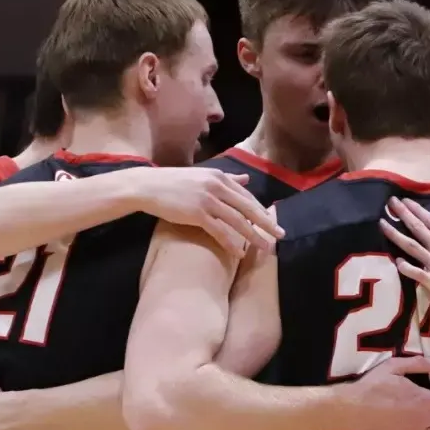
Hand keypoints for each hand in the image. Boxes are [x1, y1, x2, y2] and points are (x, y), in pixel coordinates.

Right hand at [140, 167, 283, 256]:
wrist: (148, 186)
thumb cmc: (175, 183)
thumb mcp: (203, 176)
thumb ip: (227, 178)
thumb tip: (246, 179)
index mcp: (220, 176)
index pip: (247, 196)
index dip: (261, 211)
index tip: (273, 222)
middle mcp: (217, 186)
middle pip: (248, 208)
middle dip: (266, 223)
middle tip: (281, 235)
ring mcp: (207, 199)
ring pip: (237, 221)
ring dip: (253, 236)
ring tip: (265, 248)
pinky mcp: (197, 213)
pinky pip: (219, 231)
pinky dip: (231, 243)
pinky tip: (240, 253)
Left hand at [379, 197, 429, 318]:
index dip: (416, 209)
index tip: (404, 201)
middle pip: (418, 229)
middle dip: (403, 214)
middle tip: (390, 204)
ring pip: (411, 248)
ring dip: (395, 235)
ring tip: (383, 225)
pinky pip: (415, 273)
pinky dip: (404, 266)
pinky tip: (397, 259)